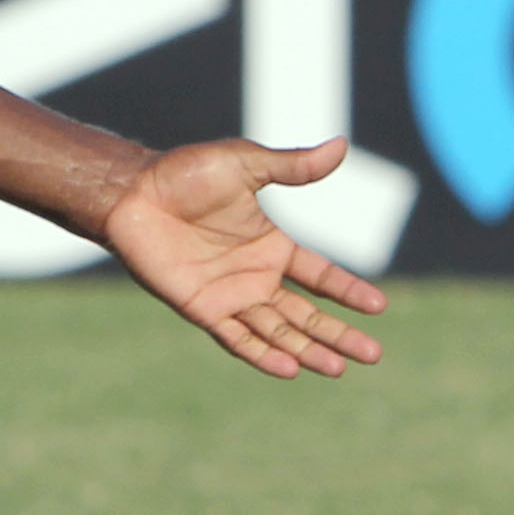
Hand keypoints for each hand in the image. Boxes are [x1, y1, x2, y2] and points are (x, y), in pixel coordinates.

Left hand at [101, 135, 389, 377]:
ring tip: (340, 368)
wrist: (134, 193)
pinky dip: (263, 355)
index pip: (320, 275)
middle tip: (374, 354)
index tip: (379, 307)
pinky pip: (238, 339)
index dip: (349, 291)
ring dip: (309, 351)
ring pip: (278, 332)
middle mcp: (255, 276)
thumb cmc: (186, 173)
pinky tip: (290, 369)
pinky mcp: (203, 309)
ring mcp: (230, 296)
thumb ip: (293, 166)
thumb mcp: (247, 165)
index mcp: (271, 245)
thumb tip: (342, 145)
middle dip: (339, 334)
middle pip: (307, 314)